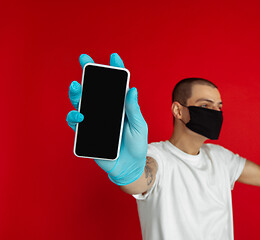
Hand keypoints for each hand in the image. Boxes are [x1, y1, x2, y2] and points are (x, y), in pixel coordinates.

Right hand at [66, 53, 147, 184]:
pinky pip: (77, 124)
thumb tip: (131, 89)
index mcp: (121, 106)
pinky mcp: (88, 134)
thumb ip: (133, 110)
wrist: (129, 166)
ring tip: (77, 87)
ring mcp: (95, 121)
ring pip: (82, 104)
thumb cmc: (137, 145)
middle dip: (89, 74)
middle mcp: (106, 111)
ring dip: (77, 94)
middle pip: (95, 90)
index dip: (115, 70)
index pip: (117, 86)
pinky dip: (75, 118)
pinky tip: (80, 115)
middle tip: (85, 61)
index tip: (113, 56)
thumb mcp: (139, 126)